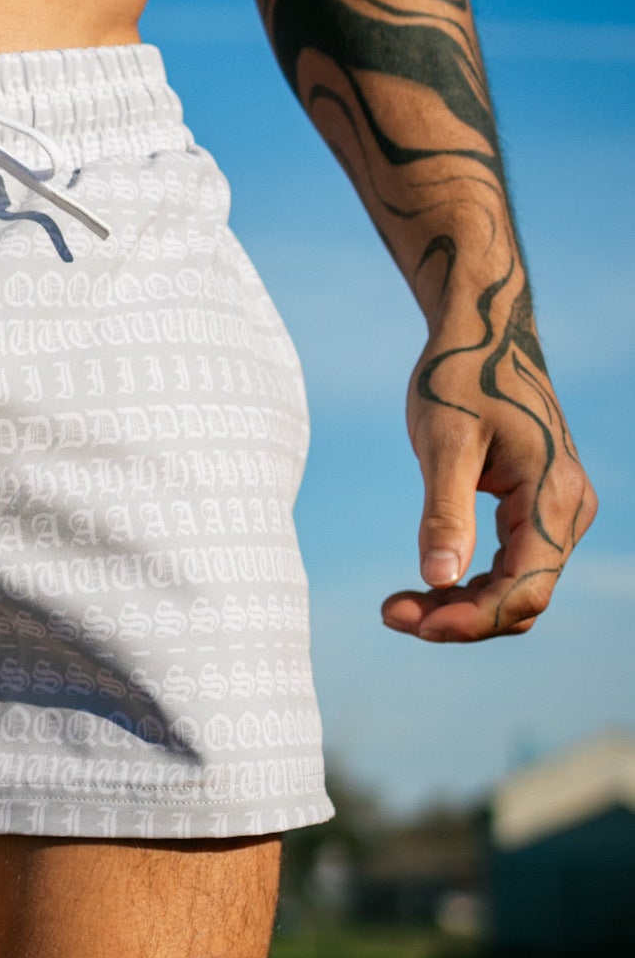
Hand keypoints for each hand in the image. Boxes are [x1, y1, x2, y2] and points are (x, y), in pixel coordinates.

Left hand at [382, 326, 595, 641]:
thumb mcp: (444, 443)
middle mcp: (568, 511)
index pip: (523, 590)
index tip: (408, 623)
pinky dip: (473, 583)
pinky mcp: (540, 507)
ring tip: (399, 605)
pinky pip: (515, 565)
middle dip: (458, 617)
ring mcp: (559, 510)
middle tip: (389, 613)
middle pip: (523, 599)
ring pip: (519, 587)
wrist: (484, 333)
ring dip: (463, 606)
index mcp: (552, 497)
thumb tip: (439, 579)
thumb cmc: (461, 378)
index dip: (468, 620)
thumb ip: (445, 513)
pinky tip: (428, 583)